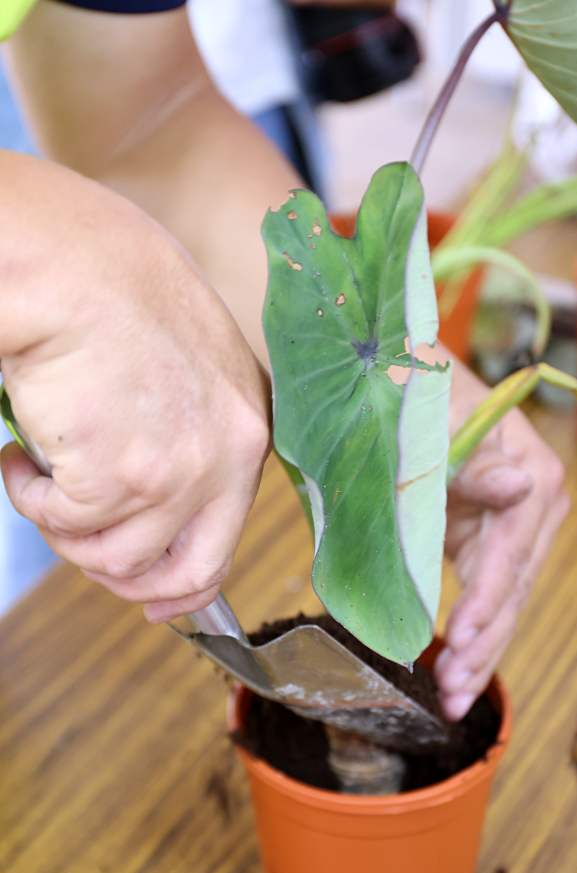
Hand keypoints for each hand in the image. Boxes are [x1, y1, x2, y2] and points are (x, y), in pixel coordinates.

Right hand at [1, 163, 269, 621]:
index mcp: (248, 427)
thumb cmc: (113, 290)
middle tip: (75, 543)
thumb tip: (150, 505)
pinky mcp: (119, 477)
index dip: (183, 584)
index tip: (152, 601)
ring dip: (63, 525)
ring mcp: (178, 471)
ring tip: (39, 469)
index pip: (226, 540)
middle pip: (183, 570)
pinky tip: (19, 452)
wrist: (70, 261)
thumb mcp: (182, 368)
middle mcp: (229, 456)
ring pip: (111, 556)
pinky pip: (63, 523)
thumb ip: (186, 437)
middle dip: (123, 578)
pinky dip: (30, 497)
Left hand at [434, 358, 569, 719]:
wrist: (394, 377)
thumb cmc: (411, 389)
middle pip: (515, 584)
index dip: (488, 596)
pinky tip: (458, 675)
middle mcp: (533, 501)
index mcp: (528, 466)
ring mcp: (513, 526)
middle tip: (451, 688)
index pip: (512, 546)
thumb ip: (474, 462)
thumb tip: (522, 487)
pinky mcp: (488, 541)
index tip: (460, 636)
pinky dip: (474, 636)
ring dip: (480, 653)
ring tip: (452, 699)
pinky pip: (488, 597)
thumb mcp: (433, 420)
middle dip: (484, 642)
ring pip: (505, 601)